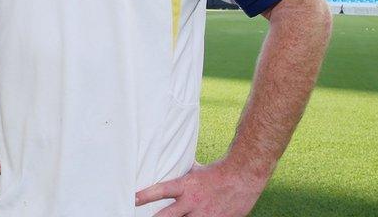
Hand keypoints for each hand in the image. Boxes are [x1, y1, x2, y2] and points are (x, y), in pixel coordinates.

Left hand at [134, 160, 266, 216]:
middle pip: (167, 216)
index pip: (161, 191)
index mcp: (186, 187)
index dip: (146, 195)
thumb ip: (182, 172)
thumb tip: (168, 164)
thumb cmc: (218, 171)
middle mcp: (193, 203)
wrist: (244, 176)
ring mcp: (205, 215)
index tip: (133, 199)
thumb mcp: (196, 169)